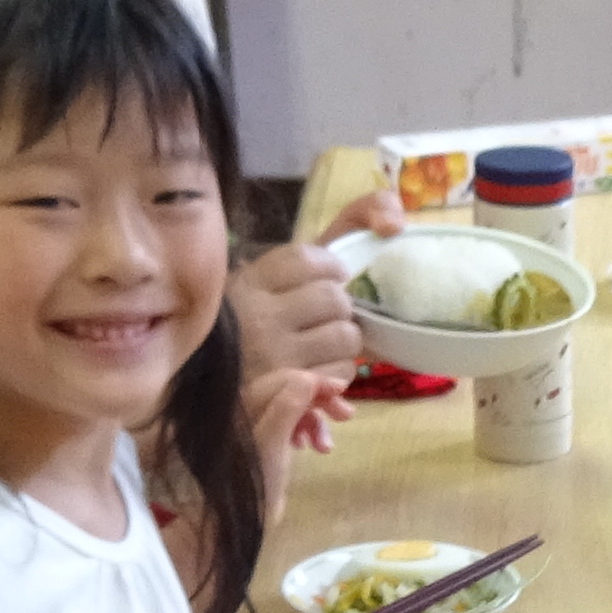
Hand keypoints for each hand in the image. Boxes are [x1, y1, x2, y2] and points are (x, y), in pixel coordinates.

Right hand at [232, 209, 387, 387]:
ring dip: (345, 338)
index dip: (332, 267)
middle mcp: (256, 317)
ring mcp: (272, 358)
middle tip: (326, 314)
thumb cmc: (260, 315)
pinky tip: (320, 366)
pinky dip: (339, 369)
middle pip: (333, 298)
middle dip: (340, 305)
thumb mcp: (276, 272)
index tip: (333, 275)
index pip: (306, 259)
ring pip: (345, 336)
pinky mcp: (289, 392)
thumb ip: (342, 226)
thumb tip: (394, 220)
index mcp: (249, 282)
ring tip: (325, 339)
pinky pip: (341, 372)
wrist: (217, 379)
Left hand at [242, 358, 353, 479]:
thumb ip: (288, 406)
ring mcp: (258, 426)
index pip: (285, 379)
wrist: (237, 524)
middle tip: (347, 416)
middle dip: (319, 401)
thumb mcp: (271, 442)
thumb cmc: (252, 484)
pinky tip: (314, 449)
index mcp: (244, 404)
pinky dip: (308, 433)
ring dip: (316, 423)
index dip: (315, 381)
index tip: (344, 390)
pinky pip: (292, 426)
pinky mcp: (267, 443)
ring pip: (295, 409)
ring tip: (326, 448)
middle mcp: (248, 409)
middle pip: (291, 391)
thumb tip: (310, 378)